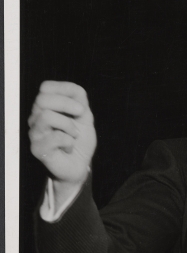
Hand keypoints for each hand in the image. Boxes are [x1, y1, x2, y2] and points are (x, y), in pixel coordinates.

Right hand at [28, 81, 96, 200]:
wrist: (80, 165)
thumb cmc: (80, 140)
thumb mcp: (85, 116)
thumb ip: (80, 100)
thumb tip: (72, 89)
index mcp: (46, 108)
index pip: (45, 87)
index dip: (64, 90)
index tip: (80, 105)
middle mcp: (36, 118)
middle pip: (43, 98)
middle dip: (67, 105)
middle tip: (80, 116)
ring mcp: (35, 133)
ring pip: (46, 116)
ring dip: (68, 125)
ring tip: (74, 135)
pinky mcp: (37, 149)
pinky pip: (55, 137)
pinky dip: (69, 142)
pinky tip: (68, 147)